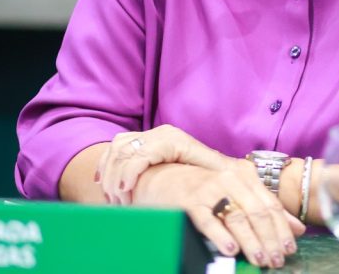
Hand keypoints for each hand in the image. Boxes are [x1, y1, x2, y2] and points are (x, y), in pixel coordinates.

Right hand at [96, 125, 230, 204]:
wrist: (190, 148)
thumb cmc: (200, 159)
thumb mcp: (210, 163)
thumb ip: (219, 169)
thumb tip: (237, 175)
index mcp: (171, 139)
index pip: (142, 152)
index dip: (130, 172)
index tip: (125, 191)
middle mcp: (154, 134)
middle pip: (124, 152)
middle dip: (116, 179)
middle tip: (118, 203)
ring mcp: (141, 136)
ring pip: (114, 150)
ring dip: (109, 175)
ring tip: (113, 199)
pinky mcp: (132, 141)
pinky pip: (110, 150)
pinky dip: (104, 167)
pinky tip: (102, 184)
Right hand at [126, 161, 304, 267]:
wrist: (163, 177)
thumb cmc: (204, 188)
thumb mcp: (237, 193)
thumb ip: (266, 208)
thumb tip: (297, 229)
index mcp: (245, 176)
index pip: (270, 205)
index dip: (282, 229)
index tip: (289, 249)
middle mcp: (230, 179)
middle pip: (258, 212)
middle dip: (270, 239)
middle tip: (276, 260)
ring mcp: (210, 189)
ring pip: (237, 217)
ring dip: (251, 241)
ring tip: (260, 259)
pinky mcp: (190, 201)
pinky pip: (208, 220)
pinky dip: (221, 236)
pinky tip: (230, 250)